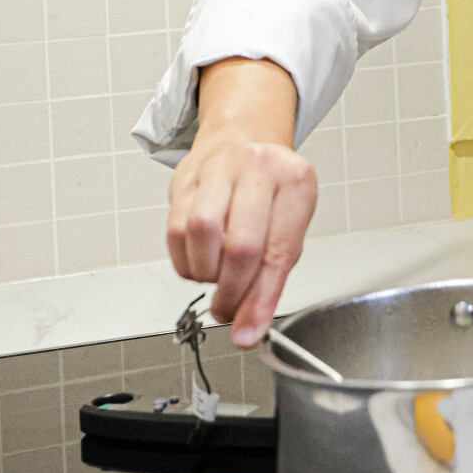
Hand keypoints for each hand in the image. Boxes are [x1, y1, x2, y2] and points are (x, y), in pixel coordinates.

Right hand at [165, 58, 318, 346]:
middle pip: (240, 246)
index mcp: (296, 182)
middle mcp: (259, 168)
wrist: (243, 140)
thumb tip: (248, 327)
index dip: (261, 301)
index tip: (248, 332)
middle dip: (231, 293)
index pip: (278, 253)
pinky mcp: (185, 177)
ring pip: (201, 235)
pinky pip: (176, 231)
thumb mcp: (288, 227)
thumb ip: (271, 278)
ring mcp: (219, 168)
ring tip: (216, 275)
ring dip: (205, 272)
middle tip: (227, 311)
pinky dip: (185, 260)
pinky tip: (199, 260)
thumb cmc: (271, 191)